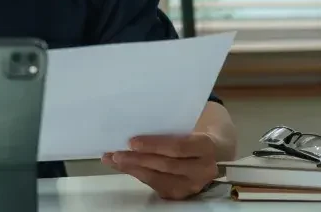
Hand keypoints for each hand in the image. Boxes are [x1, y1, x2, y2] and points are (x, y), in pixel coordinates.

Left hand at [101, 133, 219, 200]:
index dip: (154, 145)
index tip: (132, 142)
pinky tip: (123, 167)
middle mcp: (203, 169)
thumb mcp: (186, 127)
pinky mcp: (181, 194)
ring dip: (133, 169)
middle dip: (139, 160)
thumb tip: (133, 126)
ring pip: (159, 179)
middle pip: (167, 165)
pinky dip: (137, 175)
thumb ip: (167, 129)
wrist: (207, 153)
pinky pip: (155, 186)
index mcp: (205, 147)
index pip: (178, 147)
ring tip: (114, 160)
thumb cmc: (190, 134)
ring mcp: (192, 185)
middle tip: (117, 154)